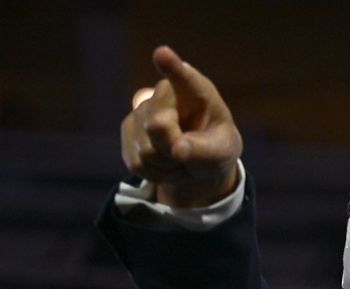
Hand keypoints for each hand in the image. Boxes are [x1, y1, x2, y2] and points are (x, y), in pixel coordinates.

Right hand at [120, 45, 242, 208]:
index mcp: (194, 90)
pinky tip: (166, 163)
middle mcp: (162, 94)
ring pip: (146, 151)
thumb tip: (178, 149)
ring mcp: (140, 111)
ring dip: (168, 165)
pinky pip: (138, 164)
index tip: (163, 54)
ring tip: (181, 157)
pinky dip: (156, 173)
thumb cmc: (216, 148)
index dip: (171, 65)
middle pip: (157, 126)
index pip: (181, 76)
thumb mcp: (222, 151)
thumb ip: (205, 151)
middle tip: (189, 152)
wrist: (198, 161)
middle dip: (174, 149)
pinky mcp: (128, 132)